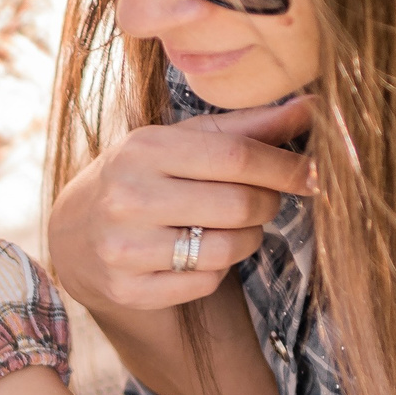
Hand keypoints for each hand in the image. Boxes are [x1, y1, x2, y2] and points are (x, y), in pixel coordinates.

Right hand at [47, 96, 312, 316]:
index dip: (285, 167)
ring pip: (226, 250)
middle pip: (238, 205)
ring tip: (233, 228)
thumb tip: (318, 105)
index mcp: (143, 148)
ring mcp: (124, 247)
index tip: (313, 174)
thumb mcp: (185, 140)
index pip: (236, 157)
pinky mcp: (128, 289)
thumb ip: (249, 126)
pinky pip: (205, 282)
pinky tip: (199, 252)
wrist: (76, 231)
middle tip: (263, 201)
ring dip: (246, 239)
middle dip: (266, 204)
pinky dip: (217, 269)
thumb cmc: (147, 175)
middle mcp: (127, 197)